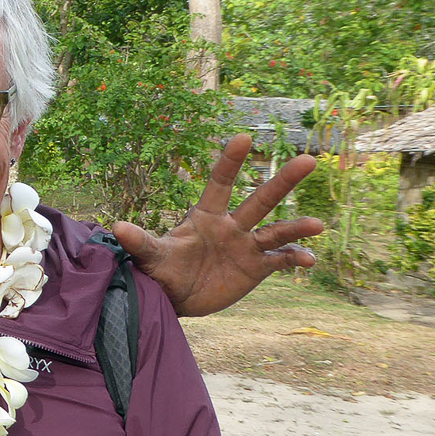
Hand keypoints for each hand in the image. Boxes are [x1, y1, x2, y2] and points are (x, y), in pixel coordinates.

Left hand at [113, 133, 323, 316]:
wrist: (174, 299)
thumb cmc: (161, 272)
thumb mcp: (151, 257)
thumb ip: (140, 242)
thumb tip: (117, 227)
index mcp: (206, 216)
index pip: (220, 184)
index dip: (230, 161)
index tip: (243, 137)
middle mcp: (231, 226)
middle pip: (260, 200)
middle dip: (283, 181)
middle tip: (309, 160)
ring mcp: (246, 246)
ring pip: (277, 231)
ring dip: (297, 227)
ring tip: (317, 225)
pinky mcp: (256, 268)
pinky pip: (280, 260)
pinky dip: (295, 259)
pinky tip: (309, 260)